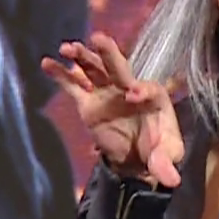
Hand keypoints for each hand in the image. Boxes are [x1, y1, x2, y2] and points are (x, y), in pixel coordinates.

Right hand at [41, 32, 185, 186]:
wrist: (136, 159)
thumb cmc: (157, 151)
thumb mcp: (166, 158)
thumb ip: (166, 164)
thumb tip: (171, 180)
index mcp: (154, 96)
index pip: (147, 89)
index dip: (140, 89)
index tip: (132, 95)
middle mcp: (129, 88)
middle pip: (118, 67)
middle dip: (109, 53)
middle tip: (99, 38)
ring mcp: (107, 93)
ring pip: (94, 71)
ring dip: (82, 58)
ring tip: (68, 48)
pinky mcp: (89, 104)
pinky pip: (73, 87)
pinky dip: (61, 75)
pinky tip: (47, 63)